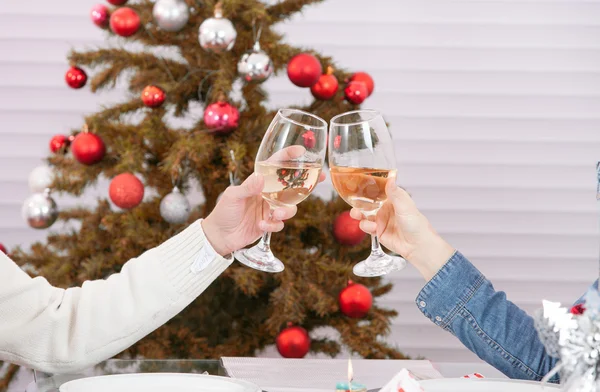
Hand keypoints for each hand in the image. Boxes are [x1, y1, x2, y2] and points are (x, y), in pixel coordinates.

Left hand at [202, 146, 325, 255]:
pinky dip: (273, 225)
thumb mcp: (232, 196)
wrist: (219, 236)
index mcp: (258, 182)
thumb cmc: (223, 211)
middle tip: (320, 177)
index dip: (288, 156)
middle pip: (291, 185)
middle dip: (306, 181)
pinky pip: (280, 223)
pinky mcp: (269, 223)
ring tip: (275, 215)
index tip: (301, 151)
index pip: (275, 165)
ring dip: (287, 211)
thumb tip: (261, 178)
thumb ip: (247, 188)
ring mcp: (269, 208)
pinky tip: (261, 225)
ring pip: (290, 207)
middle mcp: (267, 193)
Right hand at [350, 179, 454, 280]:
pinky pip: (366, 227)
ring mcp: (381, 220)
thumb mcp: (404, 206)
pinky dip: (366, 226)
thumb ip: (395, 192)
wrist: (417, 245)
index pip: (377, 190)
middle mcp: (385, 209)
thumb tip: (391, 176)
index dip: (367, 188)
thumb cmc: (416, 224)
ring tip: (358, 215)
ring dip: (359, 214)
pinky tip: (372, 228)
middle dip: (359, 203)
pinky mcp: (378, 232)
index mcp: (393, 199)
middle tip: (353, 202)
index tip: (358, 185)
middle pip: (368, 203)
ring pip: (364, 215)